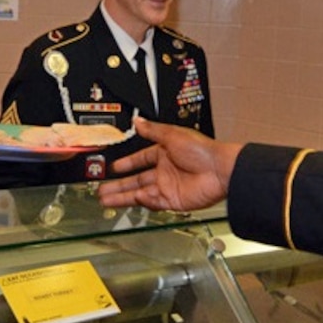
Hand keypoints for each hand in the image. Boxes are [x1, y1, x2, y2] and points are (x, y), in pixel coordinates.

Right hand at [99, 117, 241, 211]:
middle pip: (136, 179)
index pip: (140, 159)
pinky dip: (142, 201)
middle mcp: (165, 170)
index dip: (127, 163)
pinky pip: (152, 202)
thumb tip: (138, 120)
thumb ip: (152, 130)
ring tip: (104, 200)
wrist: (220, 170)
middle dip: (118, 185)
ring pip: (139, 193)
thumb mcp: (172, 134)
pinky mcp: (172, 201)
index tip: (113, 167)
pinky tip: (132, 198)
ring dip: (122, 196)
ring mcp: (168, 186)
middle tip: (101, 189)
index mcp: (164, 153)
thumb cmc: (203, 151)